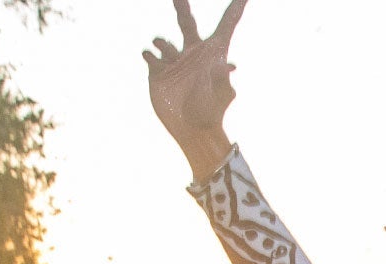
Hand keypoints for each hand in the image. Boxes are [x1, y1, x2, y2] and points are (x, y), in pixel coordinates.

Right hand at [143, 0, 247, 175]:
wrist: (192, 129)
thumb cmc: (211, 113)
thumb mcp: (222, 93)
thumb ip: (225, 77)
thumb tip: (231, 66)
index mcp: (213, 53)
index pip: (226, 25)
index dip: (235, 9)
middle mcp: (193, 54)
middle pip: (186, 22)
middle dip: (182, 7)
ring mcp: (174, 62)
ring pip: (163, 40)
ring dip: (162, 43)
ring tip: (166, 52)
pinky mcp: (157, 72)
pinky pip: (149, 55)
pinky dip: (149, 54)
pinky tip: (153, 60)